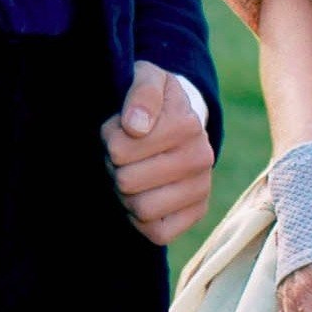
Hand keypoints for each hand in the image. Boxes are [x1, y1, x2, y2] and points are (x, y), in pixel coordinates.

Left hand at [100, 61, 214, 244]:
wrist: (177, 118)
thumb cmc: (153, 99)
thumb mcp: (146, 78)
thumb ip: (141, 94)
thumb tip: (136, 127)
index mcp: (187, 124)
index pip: (120, 149)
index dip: (109, 139)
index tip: (118, 128)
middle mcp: (202, 158)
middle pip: (127, 181)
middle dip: (113, 166)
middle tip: (120, 154)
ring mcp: (202, 188)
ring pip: (141, 209)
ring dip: (124, 193)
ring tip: (130, 172)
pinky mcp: (197, 213)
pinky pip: (157, 233)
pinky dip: (139, 218)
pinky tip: (142, 195)